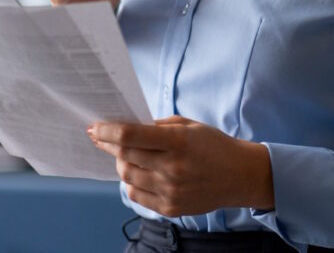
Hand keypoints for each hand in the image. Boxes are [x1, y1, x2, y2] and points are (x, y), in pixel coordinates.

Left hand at [89, 115, 274, 216]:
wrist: (239, 175)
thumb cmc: (213, 145)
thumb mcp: (189, 126)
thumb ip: (157, 127)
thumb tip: (126, 127)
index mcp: (178, 142)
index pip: (130, 136)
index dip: (107, 131)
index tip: (94, 127)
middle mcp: (173, 168)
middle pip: (124, 156)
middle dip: (110, 146)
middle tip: (104, 138)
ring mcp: (171, 190)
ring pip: (126, 176)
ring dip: (121, 164)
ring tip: (127, 156)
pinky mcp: (171, 208)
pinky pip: (136, 195)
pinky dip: (131, 182)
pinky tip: (139, 173)